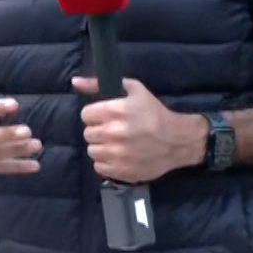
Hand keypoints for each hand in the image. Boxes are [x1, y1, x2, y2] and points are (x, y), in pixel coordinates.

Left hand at [70, 76, 197, 183]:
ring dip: (101, 147)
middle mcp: (113, 133)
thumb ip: (99, 83)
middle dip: (98, 131)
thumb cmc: (155, 113)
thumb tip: (75, 82)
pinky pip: (99, 167)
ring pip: (92, 151)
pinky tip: (119, 156)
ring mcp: (116, 155)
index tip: (106, 117)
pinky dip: (106, 162)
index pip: (86, 115)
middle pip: (88, 134)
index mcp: (115, 111)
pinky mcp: (121, 171)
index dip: (95, 115)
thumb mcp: (133, 89)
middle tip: (113, 130)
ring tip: (116, 144)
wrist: (177, 141)